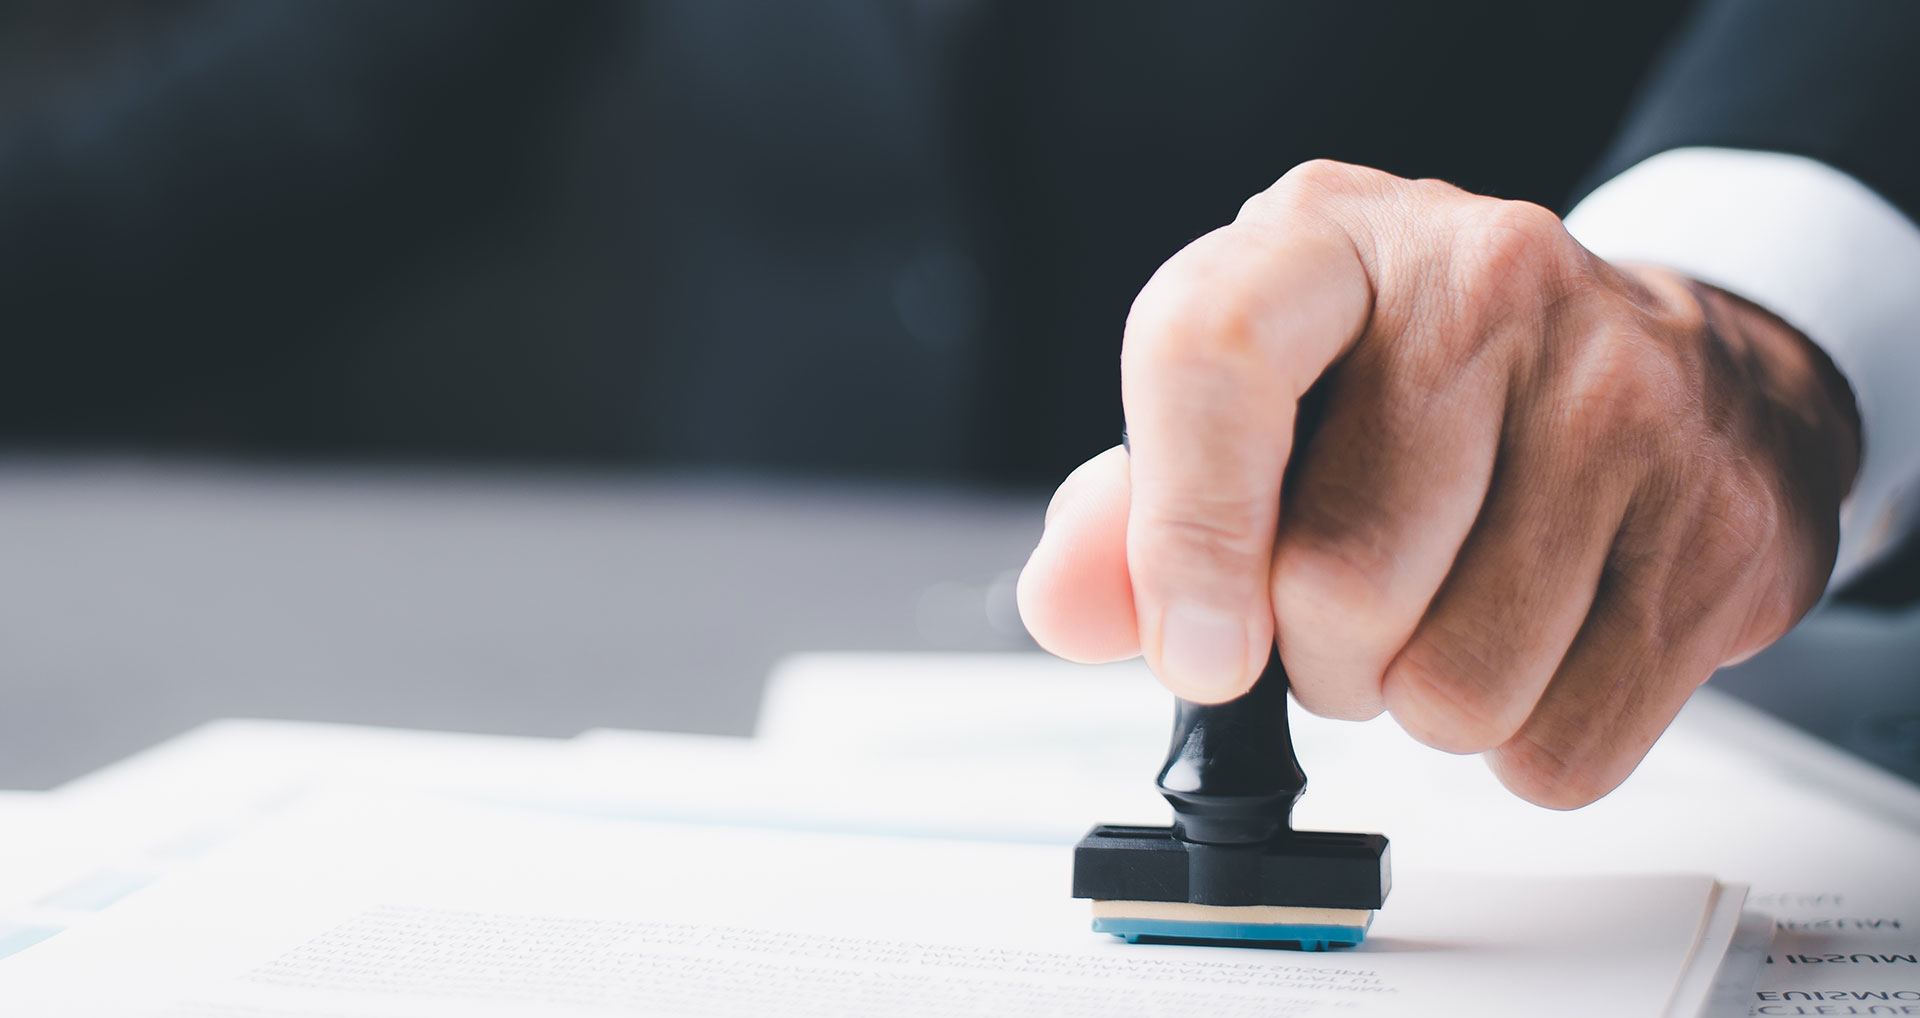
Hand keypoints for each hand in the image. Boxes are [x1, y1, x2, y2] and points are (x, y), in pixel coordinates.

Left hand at [1017, 160, 1860, 807]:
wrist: (1662, 362)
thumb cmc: (1419, 391)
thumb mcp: (1252, 405)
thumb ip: (1130, 512)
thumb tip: (1070, 607)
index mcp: (1326, 241)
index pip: (1211, 356)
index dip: (1184, 537)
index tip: (1199, 652)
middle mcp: (1486, 283)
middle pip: (1340, 585)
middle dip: (1316, 659)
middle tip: (1348, 613)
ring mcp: (1626, 397)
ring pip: (1457, 692)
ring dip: (1419, 707)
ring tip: (1448, 614)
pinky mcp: (1722, 523)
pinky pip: (1565, 748)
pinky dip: (1524, 745)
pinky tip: (1539, 643)